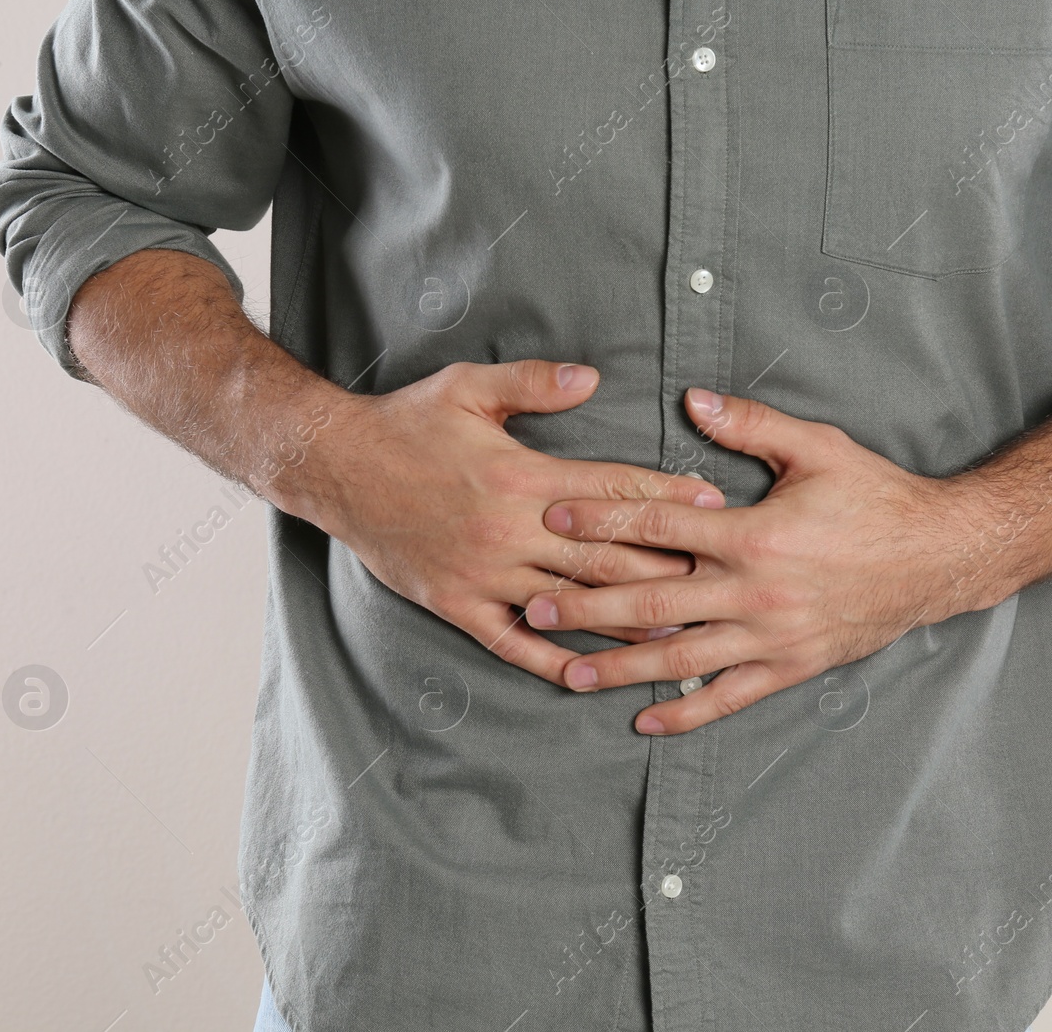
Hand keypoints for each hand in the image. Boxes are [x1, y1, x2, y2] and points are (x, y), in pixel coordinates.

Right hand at [295, 361, 726, 681]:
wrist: (334, 467)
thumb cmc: (406, 422)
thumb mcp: (469, 386)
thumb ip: (535, 383)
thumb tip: (593, 377)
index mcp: (521, 476)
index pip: (611, 489)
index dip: (666, 496)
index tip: (712, 505)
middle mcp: (509, 531)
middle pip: (604, 553)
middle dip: (665, 564)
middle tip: (716, 575)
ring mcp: (483, 573)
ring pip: (570, 603)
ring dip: (625, 619)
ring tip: (678, 632)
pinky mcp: (457, 603)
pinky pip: (513, 641)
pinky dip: (554, 660)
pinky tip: (591, 673)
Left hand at [522, 387, 998, 733]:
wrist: (940, 556)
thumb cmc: (877, 496)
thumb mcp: (818, 448)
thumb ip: (751, 425)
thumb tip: (693, 400)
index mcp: (754, 534)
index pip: (659, 524)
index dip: (600, 520)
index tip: (551, 517)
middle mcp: (755, 592)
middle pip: (652, 600)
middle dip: (587, 604)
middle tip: (534, 605)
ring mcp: (771, 636)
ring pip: (680, 658)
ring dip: (619, 667)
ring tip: (567, 672)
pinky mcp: (791, 667)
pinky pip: (729, 697)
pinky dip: (685, 713)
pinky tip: (644, 720)